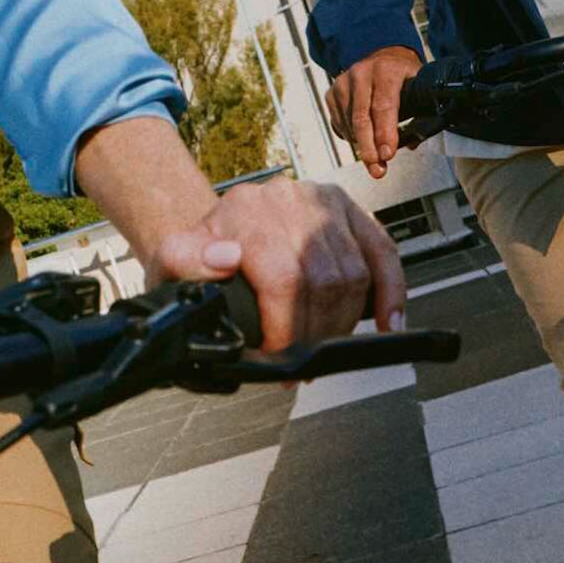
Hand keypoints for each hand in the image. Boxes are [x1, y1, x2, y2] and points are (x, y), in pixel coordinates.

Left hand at [145, 176, 406, 353]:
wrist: (213, 230)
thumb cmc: (195, 256)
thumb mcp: (171, 262)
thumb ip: (184, 261)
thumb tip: (225, 257)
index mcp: (244, 210)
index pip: (283, 277)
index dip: (287, 330)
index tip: (279, 360)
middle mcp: (286, 198)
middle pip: (323, 280)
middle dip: (316, 335)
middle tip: (301, 364)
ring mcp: (321, 200)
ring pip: (354, 273)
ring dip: (344, 323)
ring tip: (323, 347)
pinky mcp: (347, 208)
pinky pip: (383, 250)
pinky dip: (392, 290)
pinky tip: (388, 322)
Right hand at [329, 46, 423, 177]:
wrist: (381, 55)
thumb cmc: (401, 75)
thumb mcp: (417, 85)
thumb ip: (418, 112)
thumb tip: (410, 144)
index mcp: (386, 70)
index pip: (383, 105)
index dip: (385, 133)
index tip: (388, 154)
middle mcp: (361, 74)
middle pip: (361, 118)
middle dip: (369, 148)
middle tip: (377, 169)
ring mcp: (343, 83)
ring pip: (349, 123)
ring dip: (361, 146)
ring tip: (374, 162)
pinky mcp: (331, 92)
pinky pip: (339, 122)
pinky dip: (351, 137)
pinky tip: (363, 142)